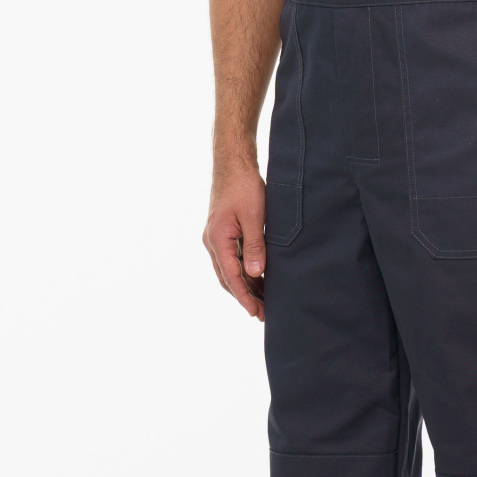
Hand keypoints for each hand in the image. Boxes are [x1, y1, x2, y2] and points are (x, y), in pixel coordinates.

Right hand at [203, 162, 267, 320]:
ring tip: (264, 300)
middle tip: (262, 314)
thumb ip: (254, 245)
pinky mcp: (223, 231)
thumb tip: (255, 274)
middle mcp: (212, 241)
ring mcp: (216, 237)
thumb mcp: (253, 216)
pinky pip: (233, 257)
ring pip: (230, 269)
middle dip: (244, 297)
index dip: (244, 297)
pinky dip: (245, 270)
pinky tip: (259, 277)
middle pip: (227, 278)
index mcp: (217, 240)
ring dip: (245, 285)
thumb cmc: (243, 185)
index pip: (231, 277)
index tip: (255, 313)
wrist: (233, 162)